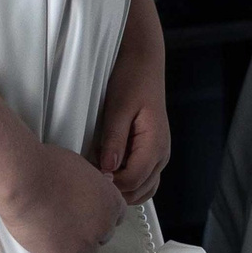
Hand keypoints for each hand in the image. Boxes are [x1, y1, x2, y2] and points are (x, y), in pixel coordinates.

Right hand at [0, 143, 126, 252]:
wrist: (24, 181)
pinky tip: (56, 249)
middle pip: (103, 236)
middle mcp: (104, 224)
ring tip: (56, 232)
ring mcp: (86, 243)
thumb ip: (94, 184)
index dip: (99, 215)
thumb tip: (97, 188)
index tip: (87, 214)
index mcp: (111, 201)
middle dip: (87, 230)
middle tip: (67, 220)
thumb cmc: (46, 167)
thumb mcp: (81, 167)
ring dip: (76, 246)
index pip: (116, 217)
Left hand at [93, 61, 171, 206]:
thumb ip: (114, 139)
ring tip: (100, 176)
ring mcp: (160, 154)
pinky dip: (129, 183)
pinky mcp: (152, 151)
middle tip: (91, 178)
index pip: (133, 180)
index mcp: (155, 144)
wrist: (143, 63)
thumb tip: (108, 169)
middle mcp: (162, 154)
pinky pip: (144, 178)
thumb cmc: (132, 79)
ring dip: (123, 189)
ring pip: (144, 188)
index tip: (89, 175)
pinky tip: (111, 173)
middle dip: (116, 189)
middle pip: (140, 189)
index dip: (110, 183)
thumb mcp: (118, 108)